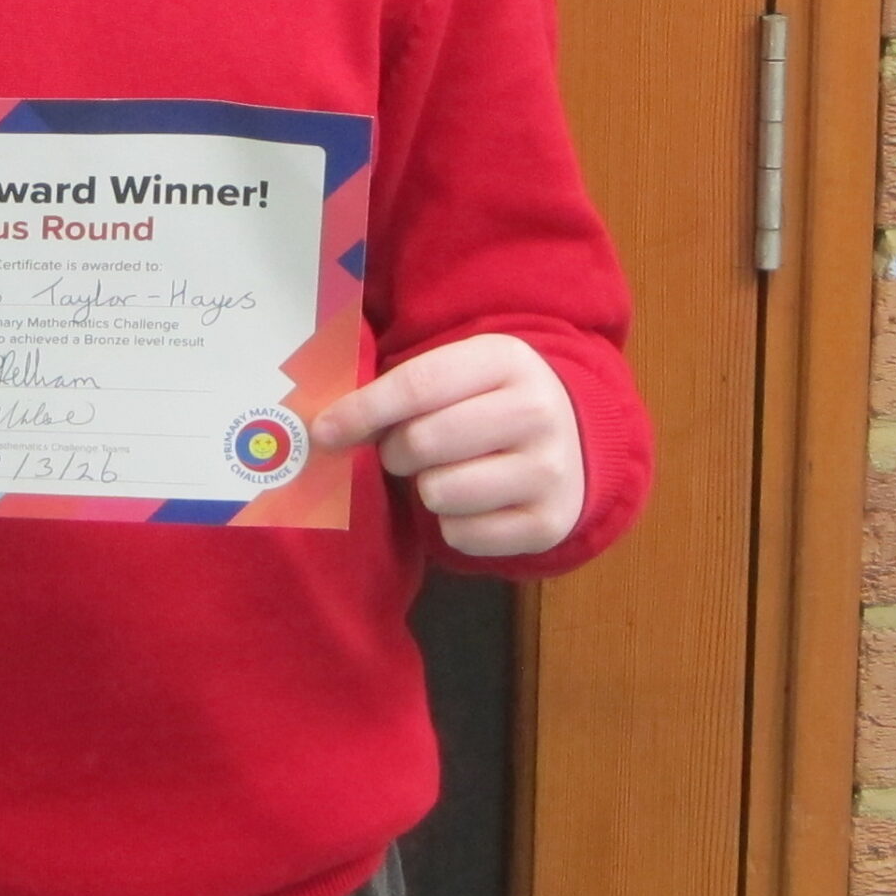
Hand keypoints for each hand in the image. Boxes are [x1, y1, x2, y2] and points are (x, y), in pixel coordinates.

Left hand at [312, 334, 583, 557]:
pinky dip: (452, 524)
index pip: (417, 385)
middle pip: (423, 442)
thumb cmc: (489, 401)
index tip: (322, 432)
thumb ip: (398, 391)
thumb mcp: (457, 374)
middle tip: (404, 450)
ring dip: (426, 488)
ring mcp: (549, 470)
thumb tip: (327, 429)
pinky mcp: (549, 524)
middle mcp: (536, 412)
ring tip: (447, 473)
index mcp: (506, 360)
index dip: (362, 410)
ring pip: (439, 492)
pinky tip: (473, 503)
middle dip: (395, 452)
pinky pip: (462, 535)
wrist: (574, 437)